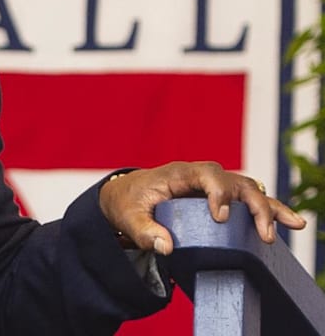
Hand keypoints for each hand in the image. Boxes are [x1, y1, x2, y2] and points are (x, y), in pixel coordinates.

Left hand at [98, 161, 306, 254]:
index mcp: (178, 174)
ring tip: (295, 224)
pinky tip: (290, 222)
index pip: (206, 174)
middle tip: (263, 234)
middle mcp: (200, 175)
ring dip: (270, 206)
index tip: (221, 217)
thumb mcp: (127, 217)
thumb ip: (142, 232)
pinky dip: (269, 209)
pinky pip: (247, 200)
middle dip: (253, 205)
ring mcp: (213, 185)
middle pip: (235, 181)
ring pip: (248, 189)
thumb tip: (166, 248)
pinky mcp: (220, 197)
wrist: (126, 195)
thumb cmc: (127, 203)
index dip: (218, 192)